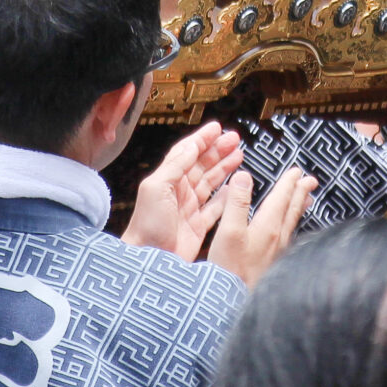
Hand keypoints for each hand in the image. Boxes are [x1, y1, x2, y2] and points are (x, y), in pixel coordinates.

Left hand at [120, 124, 244, 259]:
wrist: (148, 259)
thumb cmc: (147, 225)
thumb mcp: (157, 188)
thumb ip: (175, 166)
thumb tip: (191, 145)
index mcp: (168, 180)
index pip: (186, 153)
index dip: (202, 139)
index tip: (216, 128)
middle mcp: (179, 192)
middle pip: (202, 165)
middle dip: (218, 150)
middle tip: (235, 139)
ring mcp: (189, 209)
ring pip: (211, 183)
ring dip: (224, 168)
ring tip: (239, 155)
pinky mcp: (198, 227)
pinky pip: (216, 208)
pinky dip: (226, 196)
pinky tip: (236, 188)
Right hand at [207, 167, 313, 284]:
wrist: (232, 303)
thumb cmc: (229, 268)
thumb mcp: (228, 231)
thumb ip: (236, 203)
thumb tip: (244, 176)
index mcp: (267, 227)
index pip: (281, 198)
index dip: (288, 183)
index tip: (296, 171)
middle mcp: (278, 238)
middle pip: (291, 210)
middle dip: (300, 193)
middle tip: (310, 180)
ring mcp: (278, 253)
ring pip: (292, 224)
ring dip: (299, 208)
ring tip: (308, 200)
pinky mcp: (274, 264)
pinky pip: (288, 237)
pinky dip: (292, 225)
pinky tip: (291, 230)